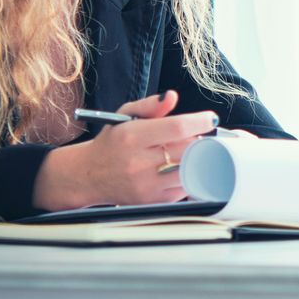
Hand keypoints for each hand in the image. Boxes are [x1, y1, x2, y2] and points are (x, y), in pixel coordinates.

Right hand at [32, 91, 221, 210]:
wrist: (88, 176)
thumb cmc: (111, 143)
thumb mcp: (124, 116)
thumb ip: (150, 105)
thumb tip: (172, 97)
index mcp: (132, 137)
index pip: (176, 128)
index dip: (199, 122)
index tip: (210, 119)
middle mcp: (138, 163)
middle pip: (188, 149)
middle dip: (200, 140)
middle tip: (201, 135)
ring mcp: (146, 186)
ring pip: (190, 171)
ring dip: (197, 159)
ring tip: (191, 151)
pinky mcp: (153, 201)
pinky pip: (184, 188)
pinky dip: (188, 176)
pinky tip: (180, 168)